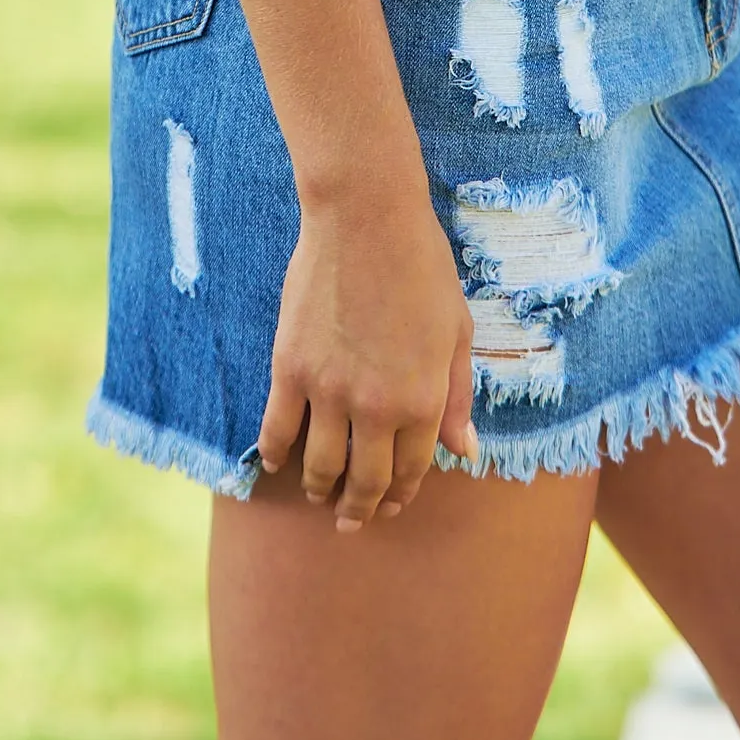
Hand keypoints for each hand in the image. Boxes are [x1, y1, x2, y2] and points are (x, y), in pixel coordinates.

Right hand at [257, 162, 477, 532]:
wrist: (366, 218)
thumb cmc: (422, 266)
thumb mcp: (457, 331)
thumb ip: (458, 396)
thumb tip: (463, 452)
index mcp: (423, 399)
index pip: (412, 469)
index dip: (402, 494)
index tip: (393, 505)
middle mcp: (375, 406)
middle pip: (365, 480)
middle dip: (360, 507)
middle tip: (353, 520)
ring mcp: (328, 390)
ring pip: (319, 466)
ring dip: (319, 490)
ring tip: (319, 496)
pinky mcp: (289, 368)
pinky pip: (277, 429)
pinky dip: (275, 455)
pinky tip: (277, 463)